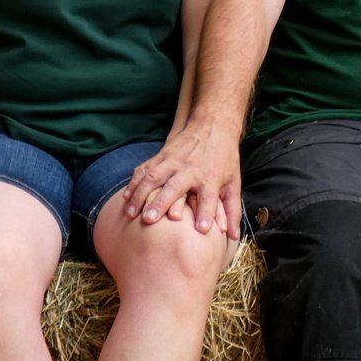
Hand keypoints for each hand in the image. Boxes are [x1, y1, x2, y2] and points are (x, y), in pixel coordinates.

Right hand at [122, 120, 241, 239]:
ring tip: (131, 213)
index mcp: (210, 177)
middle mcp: (190, 169)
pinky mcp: (162, 155)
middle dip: (162, 203)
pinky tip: (126, 196)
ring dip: (140, 195)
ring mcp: (174, 160)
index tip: (201, 230)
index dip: (206, 213)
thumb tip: (234, 236)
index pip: (209, 198)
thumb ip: (233, 210)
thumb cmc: (224, 158)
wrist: (213, 124)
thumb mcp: (234, 182)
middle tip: (149, 220)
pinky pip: (145, 169)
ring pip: (153, 177)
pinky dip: (134, 183)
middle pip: (175, 187)